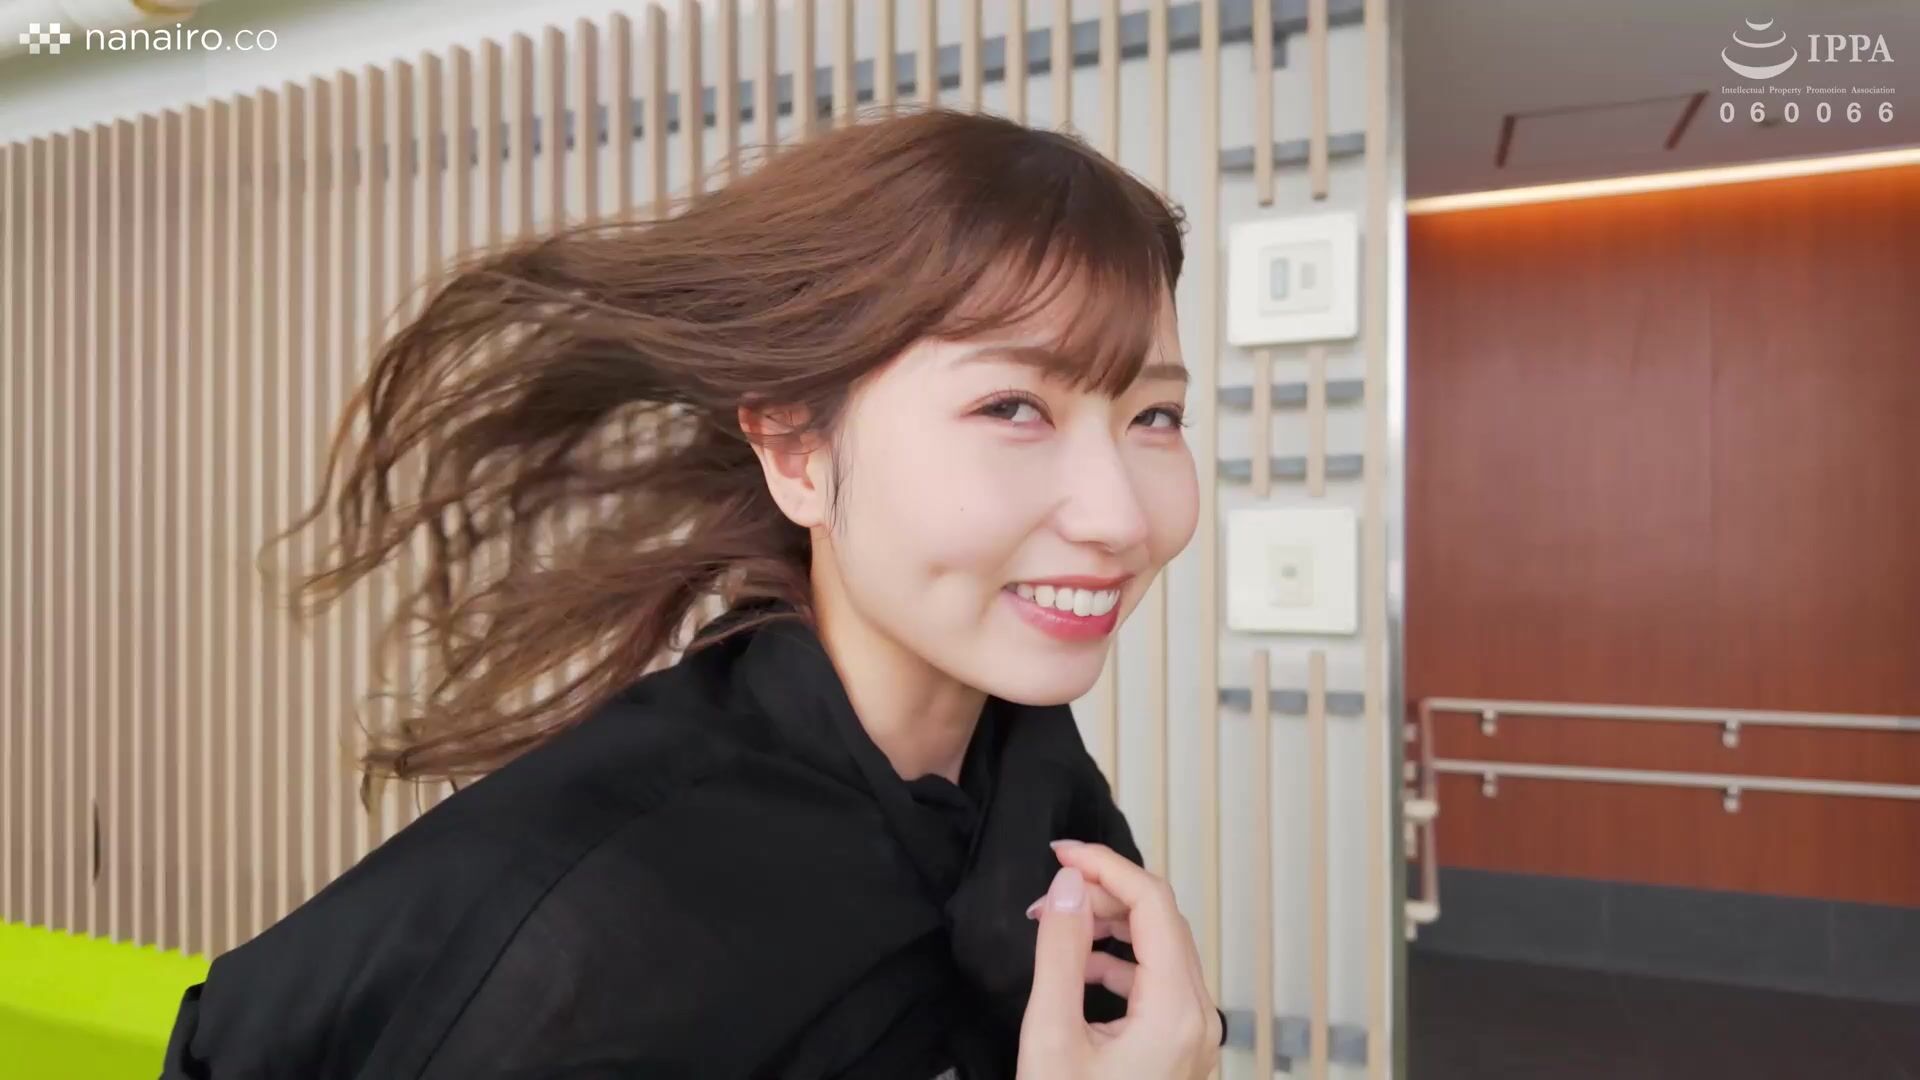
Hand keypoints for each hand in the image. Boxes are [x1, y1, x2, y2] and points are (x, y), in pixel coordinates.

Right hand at [1015, 841, 1221, 1079]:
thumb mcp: (1051, 1036)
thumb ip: (1061, 954)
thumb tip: (1070, 883)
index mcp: (1175, 1012)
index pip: (1153, 903)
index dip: (1105, 866)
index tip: (1060, 852)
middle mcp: (1197, 1019)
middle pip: (1162, 921)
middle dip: (1104, 895)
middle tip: (1048, 898)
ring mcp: (1193, 1036)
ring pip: (1161, 950)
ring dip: (1111, 926)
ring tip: (1059, 927)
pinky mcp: (1179, 1048)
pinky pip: (1157, 983)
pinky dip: (1120, 962)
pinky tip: (1080, 968)